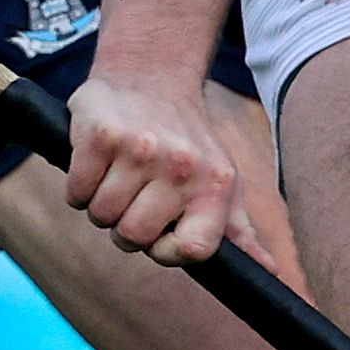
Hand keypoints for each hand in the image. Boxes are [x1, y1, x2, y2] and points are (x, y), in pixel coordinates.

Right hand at [65, 70, 237, 263]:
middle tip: (134, 196)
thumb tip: (272, 272)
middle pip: (133, 237)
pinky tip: (97, 164)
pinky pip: (76, 192)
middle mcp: (182, 166)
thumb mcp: (222, 181)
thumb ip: (239, 231)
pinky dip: (79, 187)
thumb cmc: (187, 141)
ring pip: (101, 216)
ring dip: (100, 205)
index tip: (160, 234)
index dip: (167, 252)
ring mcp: (140, 150)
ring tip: (118, 177)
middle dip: (125, 226)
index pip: (194, 249)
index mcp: (216, 183)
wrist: (152, 77)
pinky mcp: (102, 136)